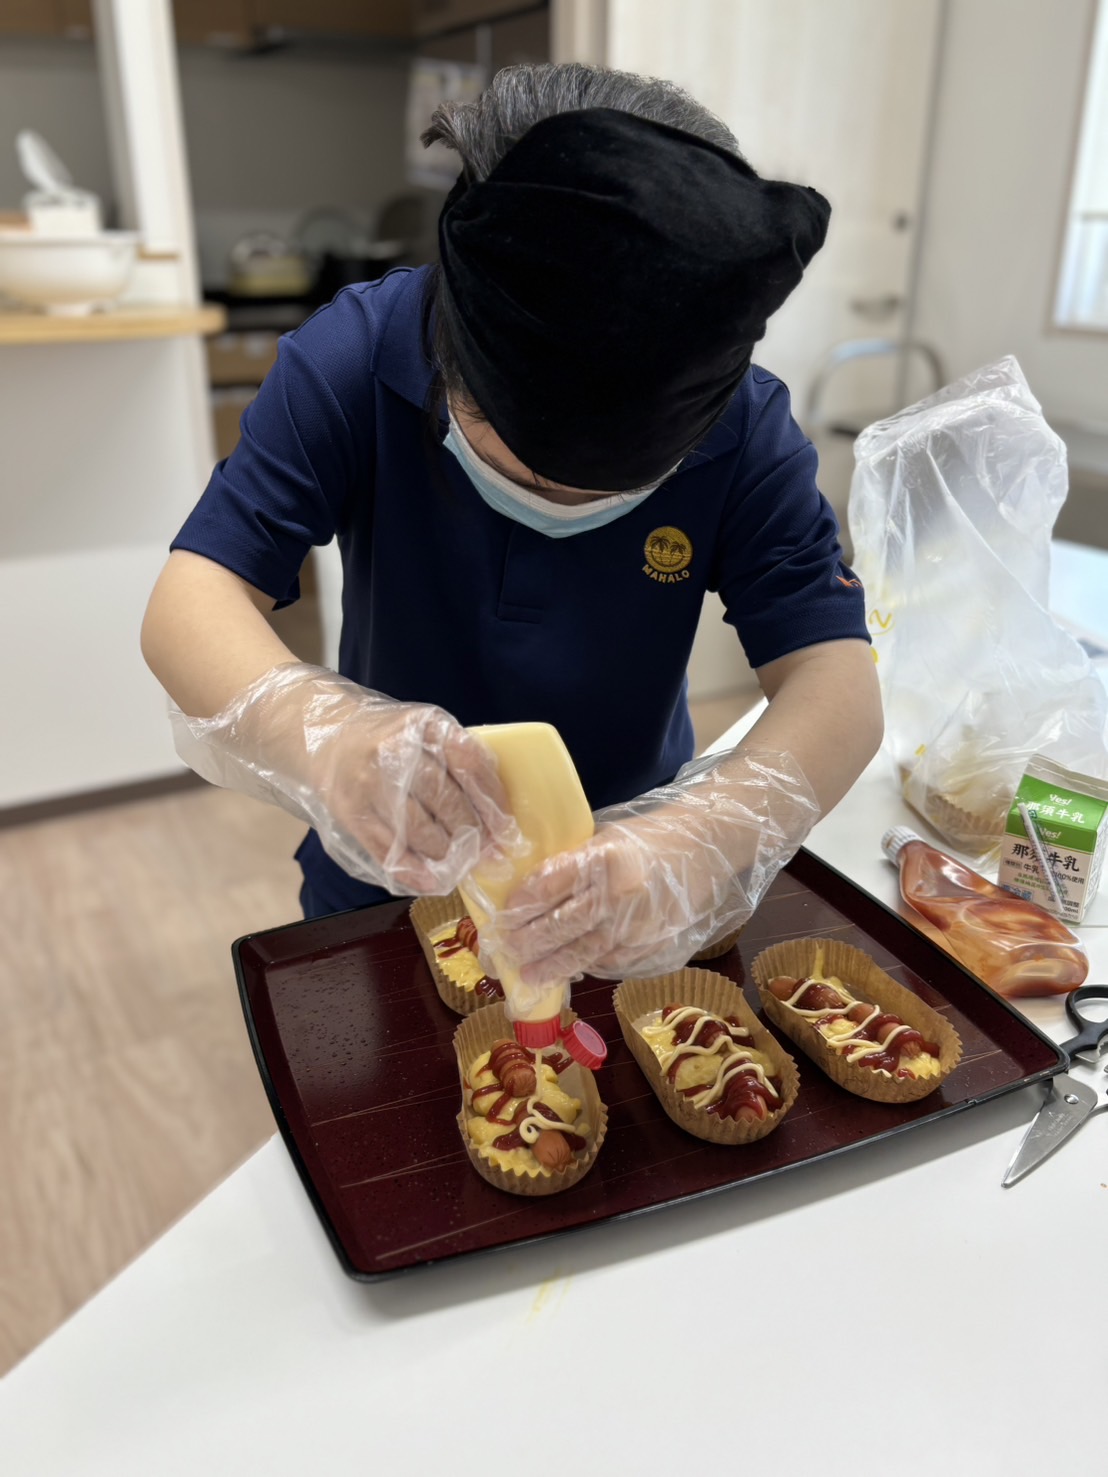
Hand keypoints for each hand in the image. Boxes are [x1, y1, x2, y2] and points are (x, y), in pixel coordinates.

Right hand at [172, 663, 516, 894]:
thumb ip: (458, 762)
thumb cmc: (389, 739)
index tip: (507, 829)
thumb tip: (498, 818)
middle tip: (487, 854)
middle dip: (473, 834)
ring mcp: (370, 784)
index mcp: (425, 725)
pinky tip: (430, 880)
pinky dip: (413, 872)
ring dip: (446, 854)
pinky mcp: (351, 813)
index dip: (493, 803)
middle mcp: (396, 752)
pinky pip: (388, 851)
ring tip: (460, 863)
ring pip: (420, 831)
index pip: (470, 764)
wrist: (321, 734)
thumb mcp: (426, 732)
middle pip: (447, 802)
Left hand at [488, 751, 818, 982]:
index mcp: (605, 859)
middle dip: (525, 943)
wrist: (708, 850)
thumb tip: (526, 893)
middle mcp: (620, 897)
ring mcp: (639, 930)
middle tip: (502, 952)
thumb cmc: (649, 838)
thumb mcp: (605, 838)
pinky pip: (610, 964)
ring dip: (549, 967)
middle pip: (559, 927)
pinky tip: (568, 967)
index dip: (519, 906)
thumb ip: (572, 864)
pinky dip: (586, 966)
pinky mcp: (653, 951)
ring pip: (582, 955)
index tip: (501, 917)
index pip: (547, 885)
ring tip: (526, 976)